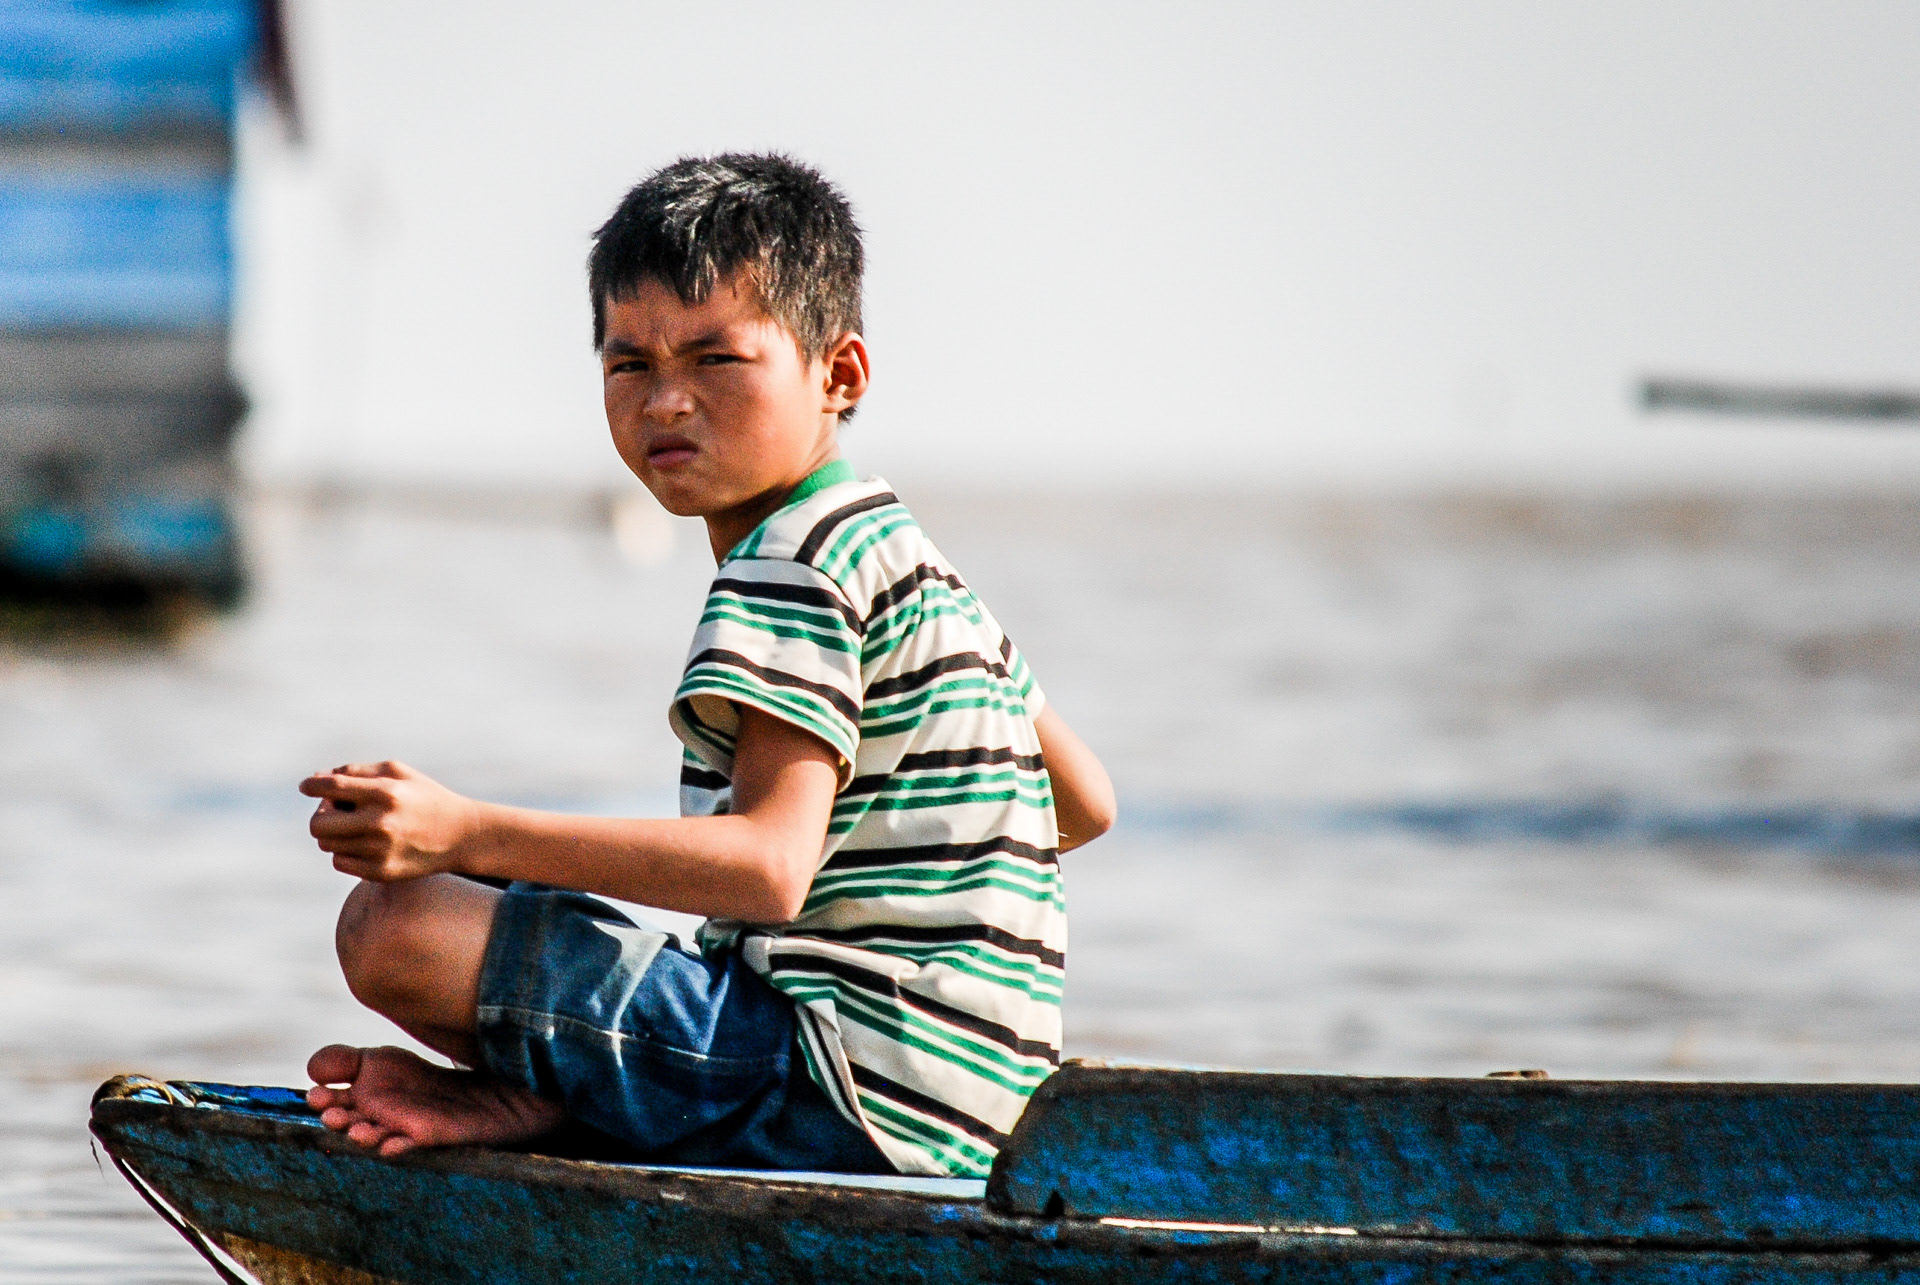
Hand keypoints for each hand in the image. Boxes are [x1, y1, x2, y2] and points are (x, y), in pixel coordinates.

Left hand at [300, 761, 478, 881]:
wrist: (461, 835)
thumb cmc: (425, 797)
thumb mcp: (398, 772)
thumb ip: (356, 772)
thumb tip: (317, 780)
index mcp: (385, 793)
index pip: (332, 788)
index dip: (312, 786)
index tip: (306, 786)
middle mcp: (380, 823)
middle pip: (317, 825)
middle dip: (321, 815)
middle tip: (337, 811)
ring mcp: (380, 851)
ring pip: (327, 844)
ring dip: (334, 834)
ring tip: (355, 826)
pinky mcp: (381, 872)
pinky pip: (340, 862)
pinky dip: (346, 852)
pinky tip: (365, 844)